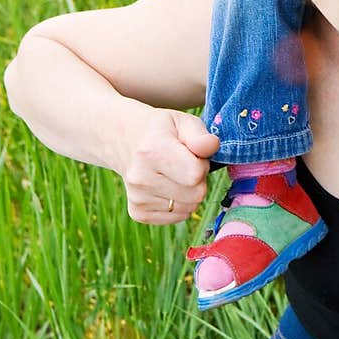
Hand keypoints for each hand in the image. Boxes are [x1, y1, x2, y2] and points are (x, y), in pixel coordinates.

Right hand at [120, 109, 219, 223]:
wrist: (126, 140)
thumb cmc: (161, 130)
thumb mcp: (182, 121)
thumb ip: (200, 135)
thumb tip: (212, 145)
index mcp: (152, 151)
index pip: (195, 175)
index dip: (202, 164)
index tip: (193, 155)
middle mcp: (141, 178)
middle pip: (195, 195)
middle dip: (198, 180)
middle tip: (185, 165)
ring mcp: (138, 198)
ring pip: (188, 208)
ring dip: (190, 193)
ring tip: (175, 174)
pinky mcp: (138, 213)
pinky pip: (177, 217)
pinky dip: (179, 203)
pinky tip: (167, 186)